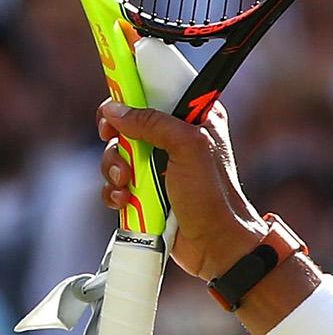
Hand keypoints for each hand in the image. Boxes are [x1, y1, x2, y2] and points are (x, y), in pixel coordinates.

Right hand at [97, 99, 264, 280]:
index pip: (156, 92)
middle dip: (118, 140)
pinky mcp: (147, 189)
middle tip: (121, 152)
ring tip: (127, 184)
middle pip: (128, 123)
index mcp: (196, 119)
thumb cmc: (212, 194)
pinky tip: (125, 200)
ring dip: (114, 169)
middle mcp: (178, 138)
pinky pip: (116, 181)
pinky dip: (114, 190)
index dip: (131, 97)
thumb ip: (153, 123)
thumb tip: (115, 110)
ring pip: (118, 154)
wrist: (215, 243)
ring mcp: (161, 165)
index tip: (115, 110)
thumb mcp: (187, 147)